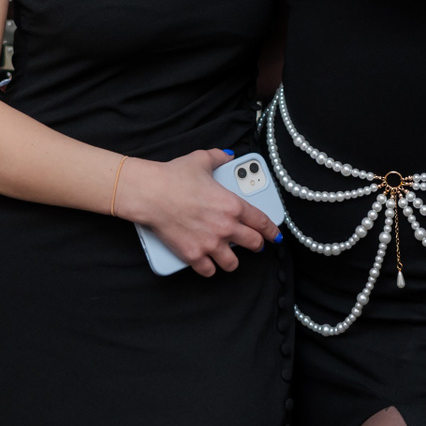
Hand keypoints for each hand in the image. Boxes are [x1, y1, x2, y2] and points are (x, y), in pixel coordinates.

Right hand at [116, 150, 282, 276]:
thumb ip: (219, 157)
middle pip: (252, 244)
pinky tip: (208, 264)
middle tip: (253, 245)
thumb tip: (227, 155)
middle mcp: (226, 227)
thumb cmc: (174, 176)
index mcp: (232, 205)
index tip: (274, 236)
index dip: (271, 231)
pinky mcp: (193, 255)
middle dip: (256, 245)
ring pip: (232, 263)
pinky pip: (208, 270)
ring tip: (229, 257)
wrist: (150, 194)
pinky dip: (208, 268)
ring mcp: (210, 244)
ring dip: (232, 260)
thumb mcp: (201, 160)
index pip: (261, 222)